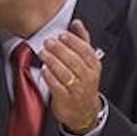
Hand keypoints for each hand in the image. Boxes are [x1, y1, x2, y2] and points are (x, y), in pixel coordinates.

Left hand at [41, 19, 102, 134]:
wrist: (84, 112)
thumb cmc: (84, 83)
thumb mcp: (88, 63)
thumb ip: (82, 42)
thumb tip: (76, 23)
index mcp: (93, 66)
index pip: (85, 51)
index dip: (73, 42)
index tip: (62, 35)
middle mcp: (87, 77)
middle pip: (74, 61)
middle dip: (60, 50)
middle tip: (49, 42)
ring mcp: (77, 89)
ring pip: (65, 72)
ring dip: (53, 61)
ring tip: (43, 52)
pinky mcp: (66, 99)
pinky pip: (57, 86)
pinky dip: (50, 77)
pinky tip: (44, 69)